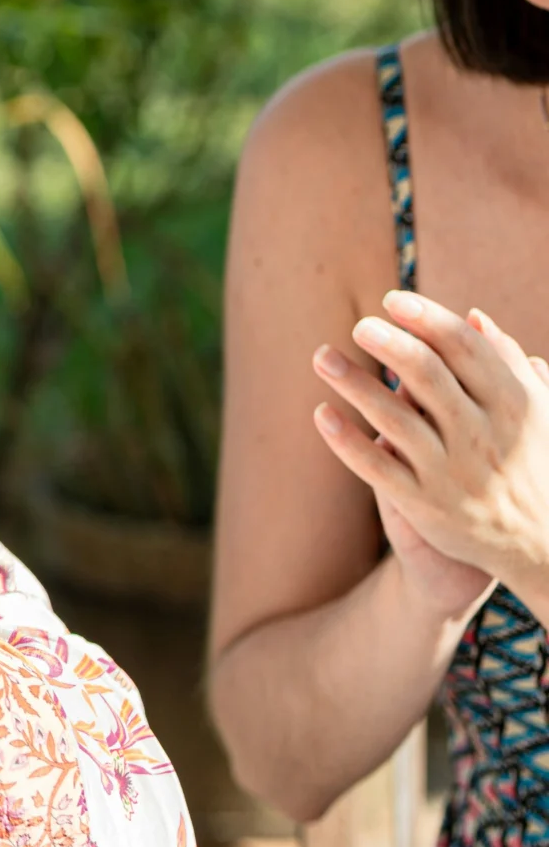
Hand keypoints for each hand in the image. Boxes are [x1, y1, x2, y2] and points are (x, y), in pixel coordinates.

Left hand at [313, 293, 548, 605]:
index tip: (392, 299)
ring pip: (393, 418)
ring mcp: (451, 471)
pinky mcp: (423, 504)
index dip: (427, 319)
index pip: (465, 349)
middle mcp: (481, 435)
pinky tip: (322, 413)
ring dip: (354, 383)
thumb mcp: (540, 413)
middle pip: (427, 376)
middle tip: (360, 325)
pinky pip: (376, 467)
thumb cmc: (535, 463)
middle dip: (390, 344)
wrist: (544, 547)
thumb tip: (473, 316)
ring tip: (321, 356)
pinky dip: (347, 439)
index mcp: (513, 404)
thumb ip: (506, 364)